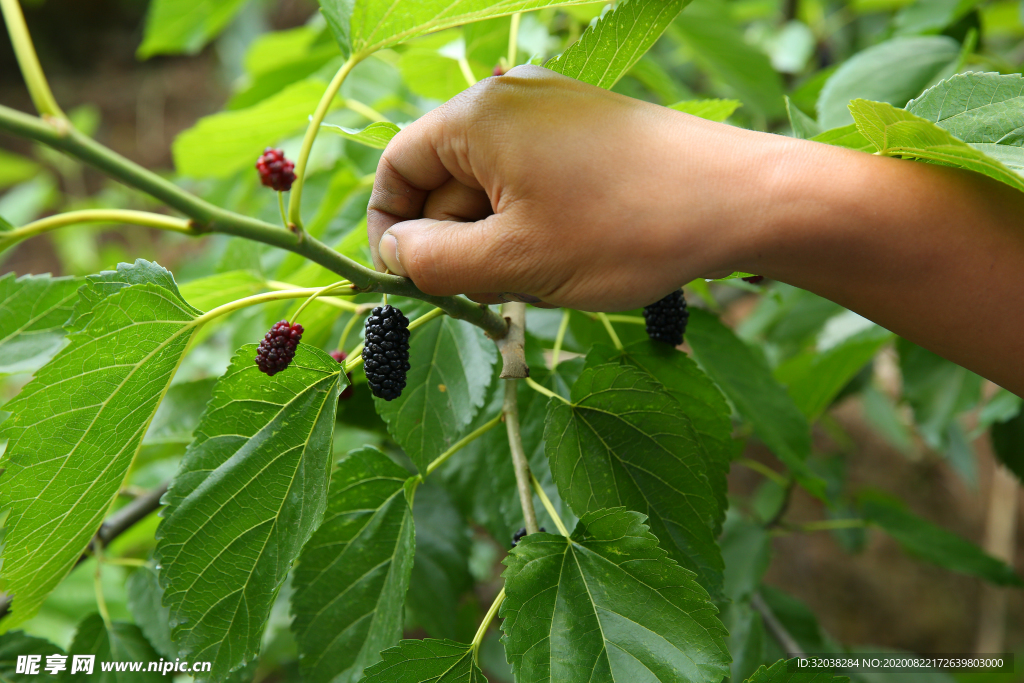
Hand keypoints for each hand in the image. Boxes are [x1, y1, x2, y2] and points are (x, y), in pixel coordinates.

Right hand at [366, 65, 790, 310]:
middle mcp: (510, 99)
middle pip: (444, 177)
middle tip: (489, 293)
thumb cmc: (625, 230)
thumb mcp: (514, 261)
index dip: (390, 229)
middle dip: (454, 241)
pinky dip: (533, 223)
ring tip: (541, 277)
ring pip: (492, 186)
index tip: (409, 283)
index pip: (397, 167)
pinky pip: (533, 180)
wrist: (743, 199)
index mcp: (478, 117)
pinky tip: (569, 256)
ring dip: (497, 240)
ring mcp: (555, 111)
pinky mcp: (590, 131)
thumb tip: (394, 255)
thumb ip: (434, 263)